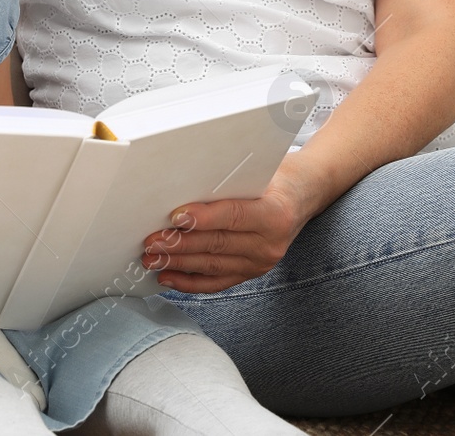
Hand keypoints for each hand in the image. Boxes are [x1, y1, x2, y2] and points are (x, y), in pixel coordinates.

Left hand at [140, 174, 308, 294]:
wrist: (303, 195)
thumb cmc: (275, 177)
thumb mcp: (259, 172)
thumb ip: (228, 182)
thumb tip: (183, 186)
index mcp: (275, 213)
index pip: (233, 216)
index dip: (203, 218)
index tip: (175, 217)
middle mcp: (270, 243)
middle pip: (218, 244)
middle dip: (180, 244)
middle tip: (152, 241)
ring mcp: (261, 263)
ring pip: (213, 265)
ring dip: (178, 264)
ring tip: (152, 259)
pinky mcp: (251, 273)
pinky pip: (217, 282)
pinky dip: (189, 282)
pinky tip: (168, 277)